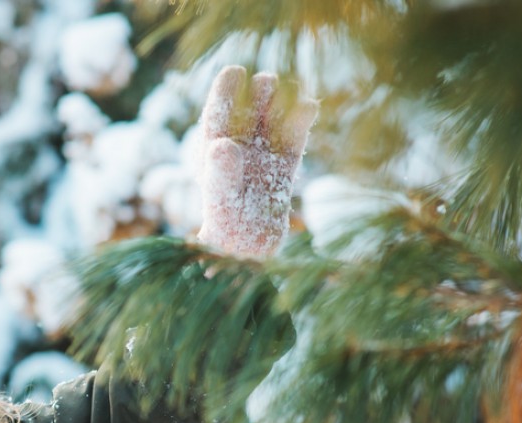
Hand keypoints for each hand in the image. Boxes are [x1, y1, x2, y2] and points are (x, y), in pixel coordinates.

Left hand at [197, 66, 318, 257]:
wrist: (250, 251)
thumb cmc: (225, 230)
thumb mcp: (220, 201)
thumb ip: (221, 175)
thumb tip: (224, 145)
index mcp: (212, 149)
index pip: (218, 113)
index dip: (225, 91)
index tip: (234, 72)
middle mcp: (238, 145)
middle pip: (249, 107)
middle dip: (258, 92)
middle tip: (267, 85)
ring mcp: (263, 152)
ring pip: (273, 116)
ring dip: (281, 100)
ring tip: (288, 88)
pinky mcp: (286, 163)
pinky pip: (294, 136)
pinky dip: (301, 120)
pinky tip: (309, 106)